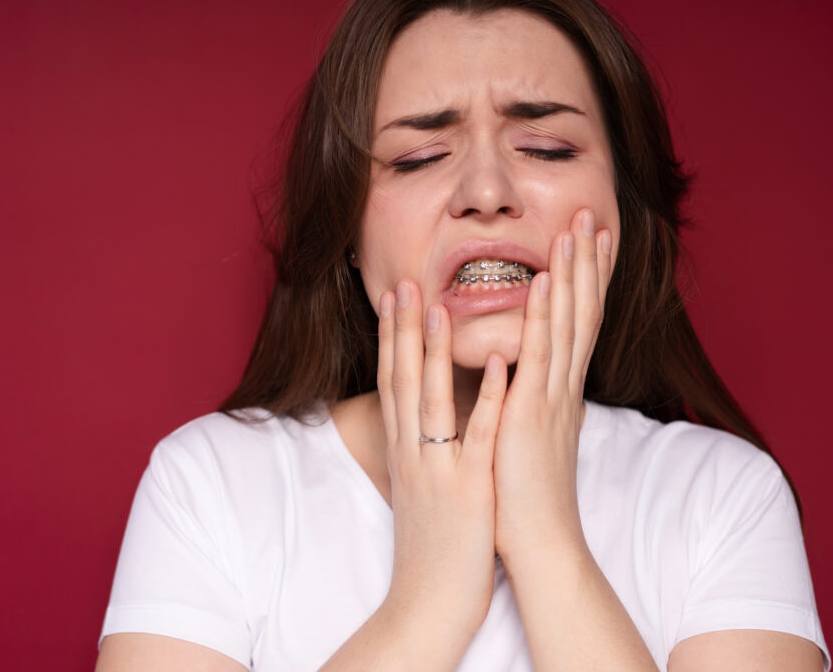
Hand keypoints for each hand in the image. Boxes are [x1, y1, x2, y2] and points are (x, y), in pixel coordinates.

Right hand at [375, 278, 507, 634]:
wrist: (428, 602)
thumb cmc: (430, 545)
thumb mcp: (416, 488)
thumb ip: (419, 451)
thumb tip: (424, 421)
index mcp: (402, 451)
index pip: (390, 382)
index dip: (390, 338)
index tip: (392, 297)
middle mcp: (412, 453)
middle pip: (400, 380)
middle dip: (400, 330)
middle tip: (401, 282)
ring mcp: (437, 469)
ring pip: (430, 399)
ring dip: (433, 350)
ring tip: (438, 304)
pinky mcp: (467, 489)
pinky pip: (477, 436)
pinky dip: (485, 398)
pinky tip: (494, 365)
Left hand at [491, 208, 613, 562]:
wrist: (536, 542)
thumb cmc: (522, 490)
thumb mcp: (525, 431)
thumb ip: (525, 395)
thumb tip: (516, 366)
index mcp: (559, 390)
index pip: (577, 322)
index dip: (585, 278)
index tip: (590, 238)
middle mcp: (563, 388)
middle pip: (580, 312)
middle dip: (585, 262)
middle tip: (591, 213)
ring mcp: (552, 400)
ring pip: (566, 326)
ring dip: (570, 276)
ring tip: (574, 229)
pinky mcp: (532, 417)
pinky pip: (538, 360)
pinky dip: (541, 321)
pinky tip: (542, 285)